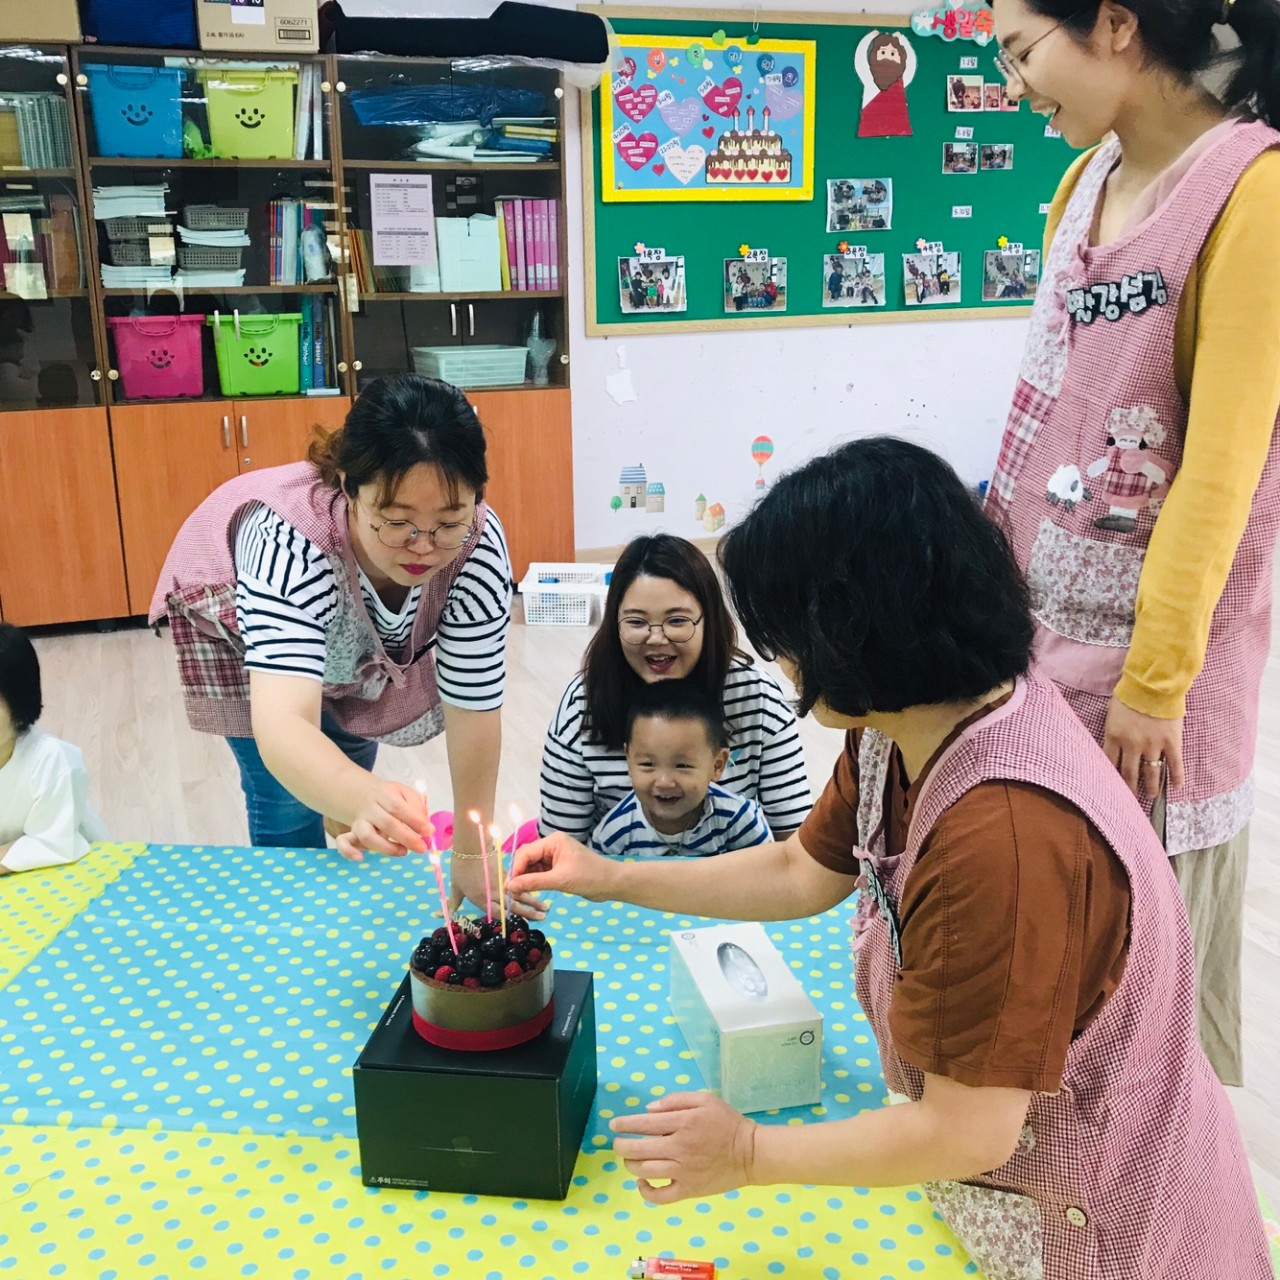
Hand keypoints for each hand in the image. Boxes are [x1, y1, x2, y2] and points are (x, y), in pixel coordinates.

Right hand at [333, 780, 428, 861]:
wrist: (362, 794)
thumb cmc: (391, 797)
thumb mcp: (405, 794)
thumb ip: (416, 807)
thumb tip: (425, 825)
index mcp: (385, 795)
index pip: (398, 807)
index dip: (414, 820)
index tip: (428, 831)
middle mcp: (371, 809)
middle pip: (386, 823)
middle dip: (406, 837)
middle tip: (421, 848)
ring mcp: (360, 822)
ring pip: (367, 835)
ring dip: (385, 847)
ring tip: (403, 852)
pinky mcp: (352, 833)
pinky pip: (342, 842)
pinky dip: (348, 851)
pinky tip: (360, 859)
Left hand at [448, 852, 548, 920]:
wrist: (471, 845)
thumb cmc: (460, 867)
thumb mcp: (455, 887)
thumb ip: (452, 903)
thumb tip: (437, 914)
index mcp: (481, 900)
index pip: (499, 913)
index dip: (512, 919)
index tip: (523, 924)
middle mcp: (493, 894)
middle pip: (514, 906)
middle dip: (529, 913)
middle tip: (543, 918)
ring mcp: (501, 883)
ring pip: (520, 895)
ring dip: (533, 901)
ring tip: (546, 908)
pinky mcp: (506, 873)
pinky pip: (519, 884)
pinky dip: (529, 889)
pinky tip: (538, 892)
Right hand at [507, 831, 617, 903]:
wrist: (612, 883)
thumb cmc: (590, 877)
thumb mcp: (560, 880)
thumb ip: (534, 882)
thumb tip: (510, 886)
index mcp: (553, 841)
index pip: (526, 852)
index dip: (515, 869)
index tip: (509, 886)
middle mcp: (552, 846)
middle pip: (527, 859)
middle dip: (519, 874)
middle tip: (511, 892)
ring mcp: (555, 857)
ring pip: (532, 867)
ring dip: (525, 879)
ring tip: (518, 894)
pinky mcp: (558, 868)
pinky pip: (540, 873)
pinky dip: (534, 882)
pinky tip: (529, 892)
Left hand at [610, 1092, 756, 1203]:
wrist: (750, 1153)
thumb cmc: (727, 1122)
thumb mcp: (705, 1099)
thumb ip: (675, 1100)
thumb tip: (649, 1110)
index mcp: (683, 1123)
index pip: (643, 1124)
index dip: (624, 1124)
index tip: (614, 1125)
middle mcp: (679, 1148)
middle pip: (638, 1149)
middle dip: (621, 1146)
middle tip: (617, 1143)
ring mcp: (682, 1172)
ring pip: (644, 1171)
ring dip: (630, 1165)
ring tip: (629, 1159)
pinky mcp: (688, 1191)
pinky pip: (660, 1196)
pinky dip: (645, 1191)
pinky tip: (642, 1182)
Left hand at [1103, 695, 1184, 798]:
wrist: (1152, 684)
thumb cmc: (1129, 694)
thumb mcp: (1112, 714)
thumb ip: (1113, 732)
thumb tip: (1112, 746)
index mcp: (1114, 737)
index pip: (1109, 763)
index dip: (1111, 776)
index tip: (1112, 786)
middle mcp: (1132, 745)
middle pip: (1129, 772)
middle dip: (1130, 787)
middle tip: (1132, 796)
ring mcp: (1153, 745)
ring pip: (1151, 773)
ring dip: (1151, 786)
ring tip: (1151, 795)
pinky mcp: (1171, 742)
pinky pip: (1174, 764)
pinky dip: (1176, 776)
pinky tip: (1176, 786)